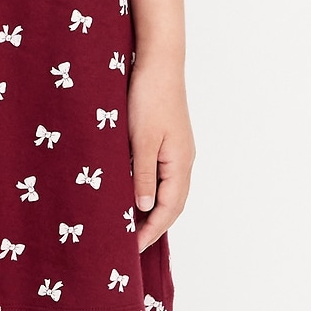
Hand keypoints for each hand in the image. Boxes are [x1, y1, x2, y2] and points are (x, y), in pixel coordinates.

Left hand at [128, 53, 193, 251]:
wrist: (157, 61)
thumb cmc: (149, 97)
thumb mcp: (141, 140)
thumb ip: (142, 175)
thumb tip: (144, 208)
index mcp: (180, 164)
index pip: (169, 209)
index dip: (151, 231)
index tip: (132, 248)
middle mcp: (182, 161)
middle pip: (171, 204)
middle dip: (152, 226)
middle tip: (128, 243)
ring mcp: (175, 151)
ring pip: (166, 190)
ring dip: (150, 209)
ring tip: (127, 224)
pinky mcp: (166, 141)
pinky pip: (160, 175)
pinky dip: (147, 190)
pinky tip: (130, 193)